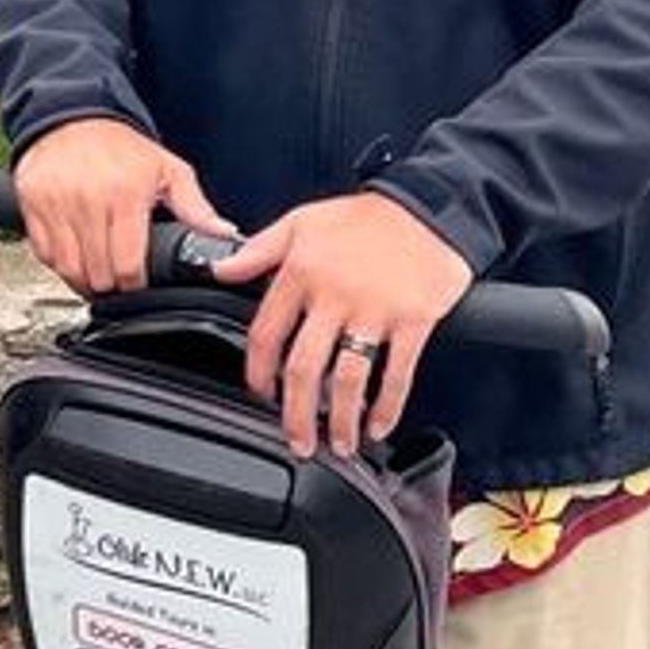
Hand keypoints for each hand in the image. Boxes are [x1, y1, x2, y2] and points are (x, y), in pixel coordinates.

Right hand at [12, 118, 231, 296]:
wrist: (71, 117)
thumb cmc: (120, 147)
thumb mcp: (167, 169)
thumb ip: (195, 207)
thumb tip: (223, 233)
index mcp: (125, 194)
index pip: (127, 265)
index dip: (134, 285)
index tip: (138, 284)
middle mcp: (87, 200)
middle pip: (97, 273)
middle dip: (111, 285)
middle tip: (119, 281)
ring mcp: (55, 204)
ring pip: (67, 268)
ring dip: (83, 279)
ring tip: (97, 273)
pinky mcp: (32, 206)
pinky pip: (43, 253)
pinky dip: (58, 262)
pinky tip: (74, 255)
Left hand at [216, 192, 470, 458]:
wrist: (428, 205)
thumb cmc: (366, 216)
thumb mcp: (302, 221)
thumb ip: (259, 250)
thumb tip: (221, 271)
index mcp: (303, 272)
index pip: (267, 333)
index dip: (258, 373)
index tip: (260, 394)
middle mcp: (334, 295)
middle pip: (303, 368)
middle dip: (296, 414)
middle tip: (297, 440)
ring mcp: (375, 310)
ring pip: (348, 379)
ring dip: (341, 420)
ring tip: (340, 443)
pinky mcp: (413, 320)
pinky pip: (397, 373)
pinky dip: (387, 406)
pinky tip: (379, 425)